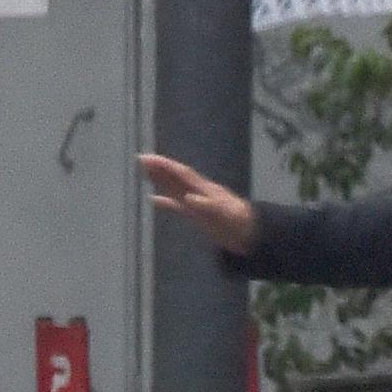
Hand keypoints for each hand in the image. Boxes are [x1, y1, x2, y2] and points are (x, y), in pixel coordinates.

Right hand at [139, 153, 259, 256]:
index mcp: (204, 189)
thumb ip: (206, 206)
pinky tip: (153, 200)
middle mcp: (199, 191)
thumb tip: (188, 198)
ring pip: (175, 187)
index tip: (148, 158)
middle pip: (176, 177)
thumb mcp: (223, 215)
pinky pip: (177, 204)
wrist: (251, 233)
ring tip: (144, 172)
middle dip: (159, 168)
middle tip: (140, 159)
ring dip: (160, 180)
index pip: (182, 174)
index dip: (165, 166)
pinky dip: (165, 201)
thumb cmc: (237, 223)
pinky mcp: (198, 214)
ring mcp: (198, 201)